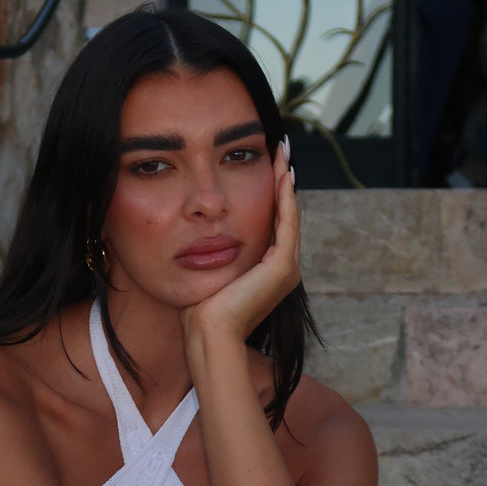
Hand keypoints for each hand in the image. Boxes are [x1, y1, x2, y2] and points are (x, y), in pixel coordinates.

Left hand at [179, 138, 300, 346]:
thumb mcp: (209, 275)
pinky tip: (281, 175)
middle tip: (280, 150)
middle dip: (282, 181)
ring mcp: (287, 268)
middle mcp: (284, 269)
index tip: (266, 167)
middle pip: (285, 215)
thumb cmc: (201, 313)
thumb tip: (197, 240)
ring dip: (285, 182)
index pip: (273, 224)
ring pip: (289, 214)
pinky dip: (285, 198)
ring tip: (282, 154)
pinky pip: (287, 223)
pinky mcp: (282, 267)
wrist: (209, 335)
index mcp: (268, 273)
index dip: (271, 194)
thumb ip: (212, 256)